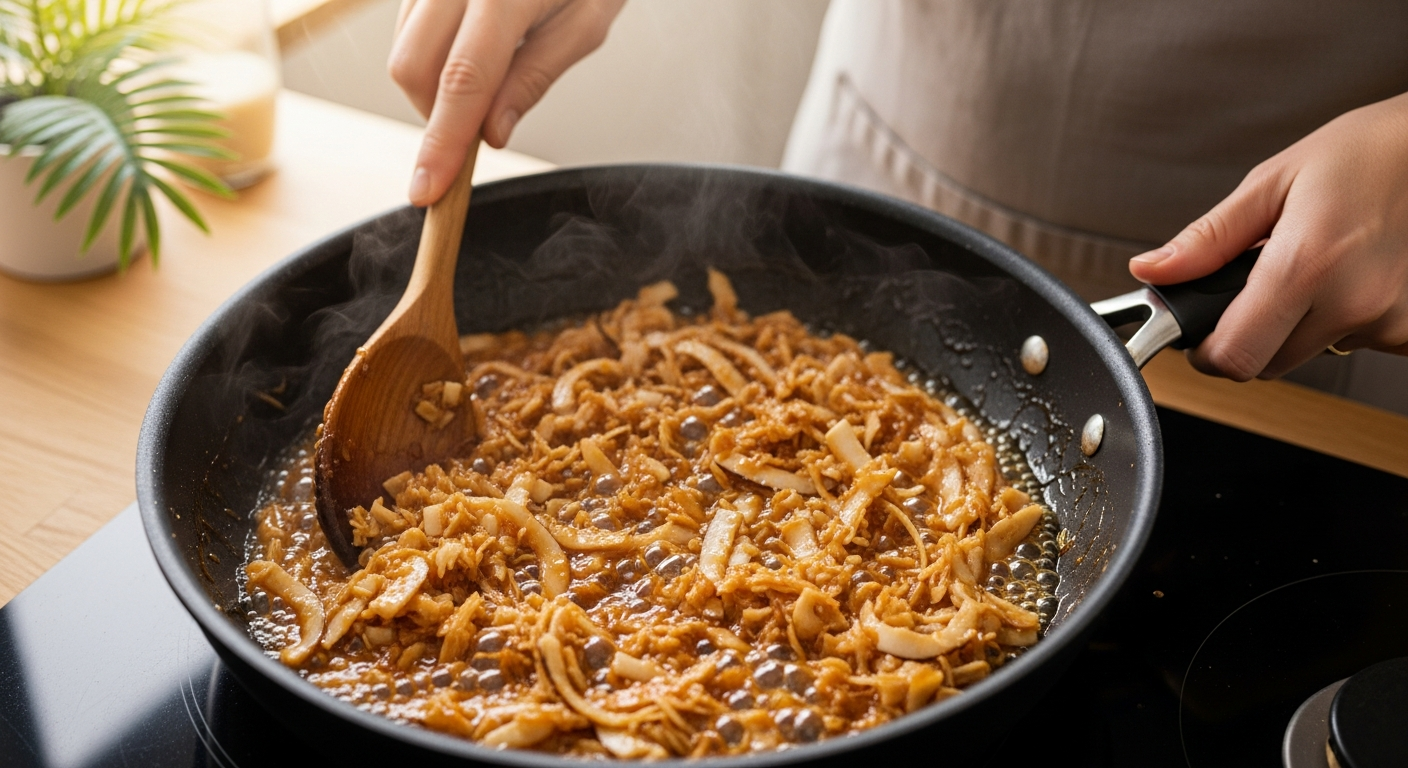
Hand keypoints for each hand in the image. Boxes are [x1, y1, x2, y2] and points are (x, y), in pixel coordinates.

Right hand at [389, 0, 625, 205]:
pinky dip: (431, 54)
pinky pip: (408, 24)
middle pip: (412, 67)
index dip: (442, 143)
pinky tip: (471, 45)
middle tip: (479, 124)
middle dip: (435, 114)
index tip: (427, 191)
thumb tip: (491, 133)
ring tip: (488, 71)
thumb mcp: (586, 22)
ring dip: (433, 86)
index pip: (462, 80)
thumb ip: (535, 77)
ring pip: (403, 48)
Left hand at [1128, 91, 1407, 379]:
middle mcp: (1353, 302)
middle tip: (1259, 288)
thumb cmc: (1365, 153)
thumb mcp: (1272, 182)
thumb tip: (1152, 270)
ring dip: (1300, 326)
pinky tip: (1351, 278)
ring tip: (1317, 268)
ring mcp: (1390, 320)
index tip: (1200, 337)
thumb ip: (1208, 238)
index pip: (1235, 356)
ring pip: (1312, 354)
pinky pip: (1357, 344)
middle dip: (1249, 336)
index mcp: (1306, 265)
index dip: (1206, 354)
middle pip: (1268, 364)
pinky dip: (1344, 321)